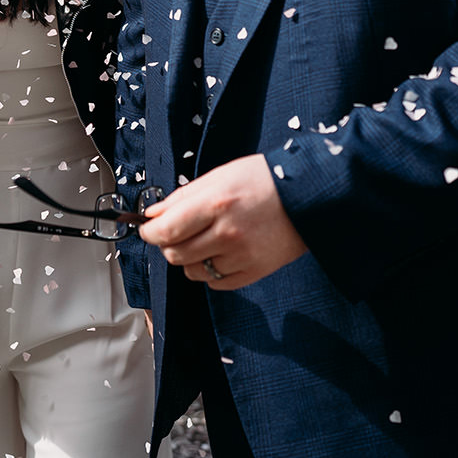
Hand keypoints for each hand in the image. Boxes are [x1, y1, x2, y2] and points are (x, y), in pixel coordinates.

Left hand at [137, 153, 308, 289]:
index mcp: (216, 203)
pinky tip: (220, 252)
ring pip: (193, 272)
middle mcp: (227, 233)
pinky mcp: (254, 272)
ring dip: (189, 259)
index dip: (149, 232)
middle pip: (175, 254)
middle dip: (168, 245)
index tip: (149, 229)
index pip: (166, 230)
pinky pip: (216, 282)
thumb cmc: (264, 180)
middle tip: (175, 233)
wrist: (309, 195)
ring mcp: (242, 256)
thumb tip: (153, 214)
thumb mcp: (220, 176)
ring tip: (202, 240)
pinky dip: (211, 271)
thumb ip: (183, 197)